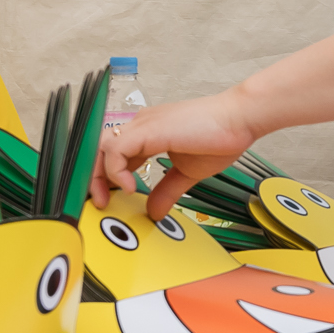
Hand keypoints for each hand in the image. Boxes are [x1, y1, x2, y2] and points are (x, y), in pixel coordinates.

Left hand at [95, 90, 264, 215]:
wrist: (239, 120)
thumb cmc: (219, 138)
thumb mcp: (186, 173)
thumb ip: (167, 190)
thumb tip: (155, 212)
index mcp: (147, 134)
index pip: (113, 154)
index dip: (105, 178)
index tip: (109, 200)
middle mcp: (140, 126)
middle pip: (100, 149)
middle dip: (94, 178)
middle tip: (100, 203)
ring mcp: (143, 125)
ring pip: (102, 147)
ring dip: (99, 176)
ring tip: (110, 198)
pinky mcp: (148, 129)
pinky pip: (117, 149)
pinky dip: (116, 171)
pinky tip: (130, 187)